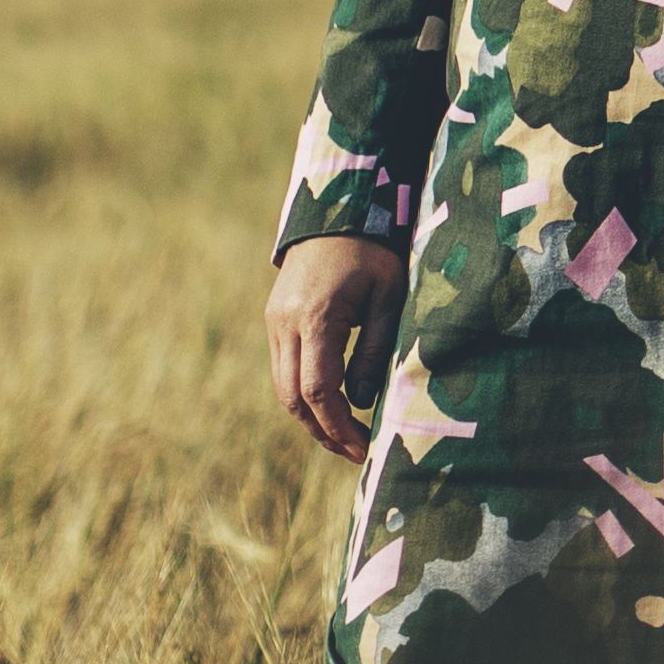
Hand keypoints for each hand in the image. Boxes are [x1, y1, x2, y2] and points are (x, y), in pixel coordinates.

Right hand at [267, 236, 404, 463]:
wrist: (335, 210)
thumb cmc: (374, 253)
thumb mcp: (389, 299)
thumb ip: (374, 352)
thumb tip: (363, 403)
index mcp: (315, 318)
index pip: (319, 390)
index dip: (340, 426)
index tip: (364, 447)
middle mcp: (284, 324)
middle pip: (293, 398)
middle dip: (323, 431)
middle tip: (355, 452)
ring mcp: (274, 322)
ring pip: (283, 387)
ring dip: (311, 417)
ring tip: (345, 437)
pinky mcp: (274, 319)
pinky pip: (283, 368)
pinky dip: (303, 393)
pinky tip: (331, 405)